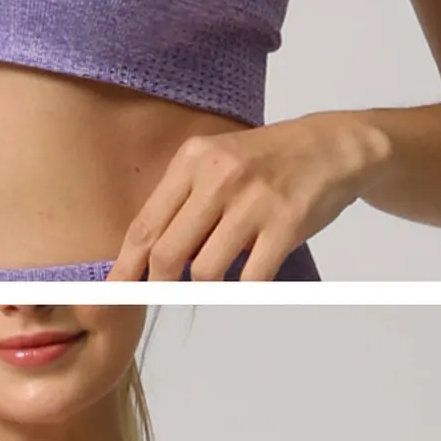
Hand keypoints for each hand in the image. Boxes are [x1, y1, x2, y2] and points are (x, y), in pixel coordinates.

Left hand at [107, 112, 391, 280]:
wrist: (326, 146)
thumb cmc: (265, 159)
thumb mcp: (214, 160)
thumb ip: (183, 199)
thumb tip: (147, 252)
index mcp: (192, 160)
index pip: (146, 223)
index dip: (126, 264)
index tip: (114, 290)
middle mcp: (218, 177)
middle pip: (168, 252)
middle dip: (160, 284)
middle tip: (162, 294)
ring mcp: (253, 201)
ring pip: (206, 270)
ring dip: (205, 286)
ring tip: (215, 277)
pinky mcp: (285, 224)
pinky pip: (251, 277)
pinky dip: (244, 288)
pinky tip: (248, 276)